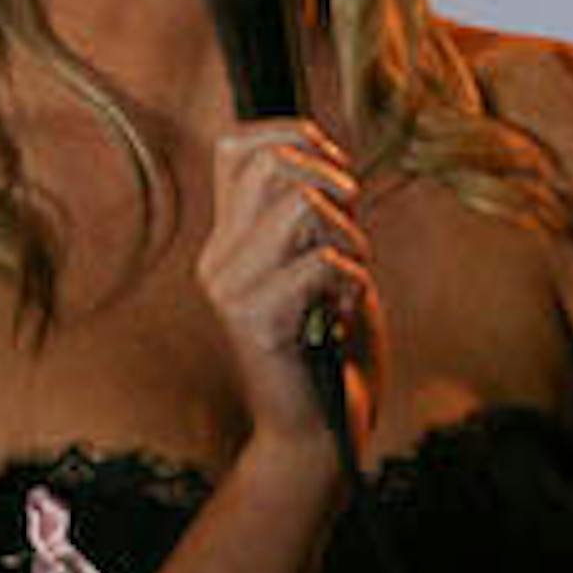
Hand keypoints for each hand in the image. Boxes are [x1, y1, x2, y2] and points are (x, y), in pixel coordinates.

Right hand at [194, 119, 381, 454]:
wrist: (318, 433)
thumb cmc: (333, 346)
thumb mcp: (326, 260)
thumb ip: (316, 211)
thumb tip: (320, 149)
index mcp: (228, 239)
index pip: (237, 147)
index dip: (296, 138)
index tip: (337, 174)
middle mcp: (218, 258)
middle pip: (275, 165)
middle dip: (336, 186)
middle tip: (353, 237)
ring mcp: (230, 289)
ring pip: (301, 207)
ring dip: (352, 239)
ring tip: (351, 282)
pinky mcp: (254, 321)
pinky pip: (322, 263)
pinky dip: (354, 283)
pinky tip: (343, 317)